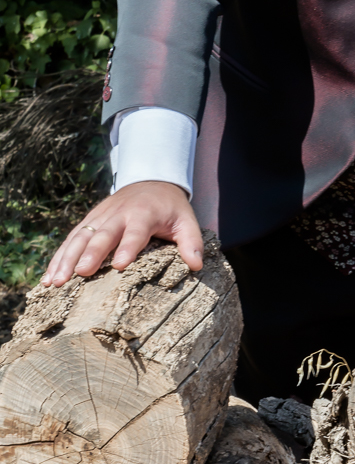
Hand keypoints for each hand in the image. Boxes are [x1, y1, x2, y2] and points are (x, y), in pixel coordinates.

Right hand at [42, 182, 203, 286]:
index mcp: (143, 215)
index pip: (135, 232)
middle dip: (90, 254)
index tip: (119, 265)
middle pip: (102, 235)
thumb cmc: (170, 208)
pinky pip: (71, 240)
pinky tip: (48, 278)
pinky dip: (58, 258)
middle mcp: (118, 215)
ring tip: (55, 282)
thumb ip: (192, 242)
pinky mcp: (89, 222)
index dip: (127, 248)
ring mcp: (100, 218)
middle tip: (80, 274)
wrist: (150, 181)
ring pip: (80, 238)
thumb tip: (197, 266)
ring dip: (66, 259)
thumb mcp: (187, 221)